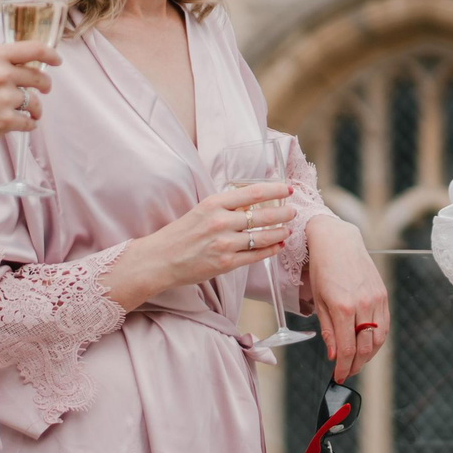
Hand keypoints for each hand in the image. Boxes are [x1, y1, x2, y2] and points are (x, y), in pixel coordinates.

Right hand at [0, 41, 60, 157]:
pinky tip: (23, 125)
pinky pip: (29, 122)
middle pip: (38, 77)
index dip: (50, 54)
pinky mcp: (5, 120)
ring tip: (30, 113)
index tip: (57, 60)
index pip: (32, 49)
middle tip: (43, 91)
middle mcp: (1, 73)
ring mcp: (5, 97)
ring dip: (35, 108)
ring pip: (34, 102)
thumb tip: (11, 61)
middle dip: (44, 86)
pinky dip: (28, 125)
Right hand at [107, 182, 293, 308]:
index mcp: (214, 203)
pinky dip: (270, 250)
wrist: (159, 260)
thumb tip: (251, 202)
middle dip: (283, 213)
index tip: (288, 189)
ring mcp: (224, 243)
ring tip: (288, 229)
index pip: (253, 193)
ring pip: (262, 236)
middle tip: (293, 211)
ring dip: (280, 232)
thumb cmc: (179, 234)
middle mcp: (220, 221)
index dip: (275, 190)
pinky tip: (278, 246)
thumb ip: (225, 206)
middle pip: (262, 215)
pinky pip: (255, 255)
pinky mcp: (225, 263)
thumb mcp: (201, 210)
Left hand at [305, 217, 388, 382]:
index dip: (343, 368)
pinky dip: (378, 338)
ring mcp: (376, 299)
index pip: (347, 349)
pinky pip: (384, 324)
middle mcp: (363, 305)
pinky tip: (368, 343)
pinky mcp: (382, 294)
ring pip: (378, 338)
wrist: (338, 241)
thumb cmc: (323, 269)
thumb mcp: (319, 301)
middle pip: (365, 348)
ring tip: (357, 361)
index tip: (338, 377)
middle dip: (356, 365)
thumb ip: (328, 330)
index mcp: (342, 308)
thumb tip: (334, 355)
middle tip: (347, 372)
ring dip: (368, 355)